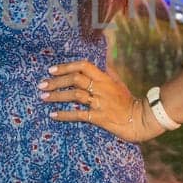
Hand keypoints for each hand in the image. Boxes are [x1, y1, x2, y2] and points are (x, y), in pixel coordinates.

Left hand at [38, 60, 160, 141]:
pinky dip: (64, 115)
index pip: (83, 66)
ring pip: (75, 95)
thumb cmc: (129, 102)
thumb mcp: (119, 83)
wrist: (141, 120)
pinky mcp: (100, 118)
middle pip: (76, 79)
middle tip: (41, 85)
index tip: (51, 70)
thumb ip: (108, 73)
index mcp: (105, 78)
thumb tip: (100, 62)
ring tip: (44, 98)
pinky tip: (53, 115)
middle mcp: (101, 88)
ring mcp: (100, 103)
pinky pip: (79, 115)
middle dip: (56, 81)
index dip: (66, 66)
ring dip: (57, 96)